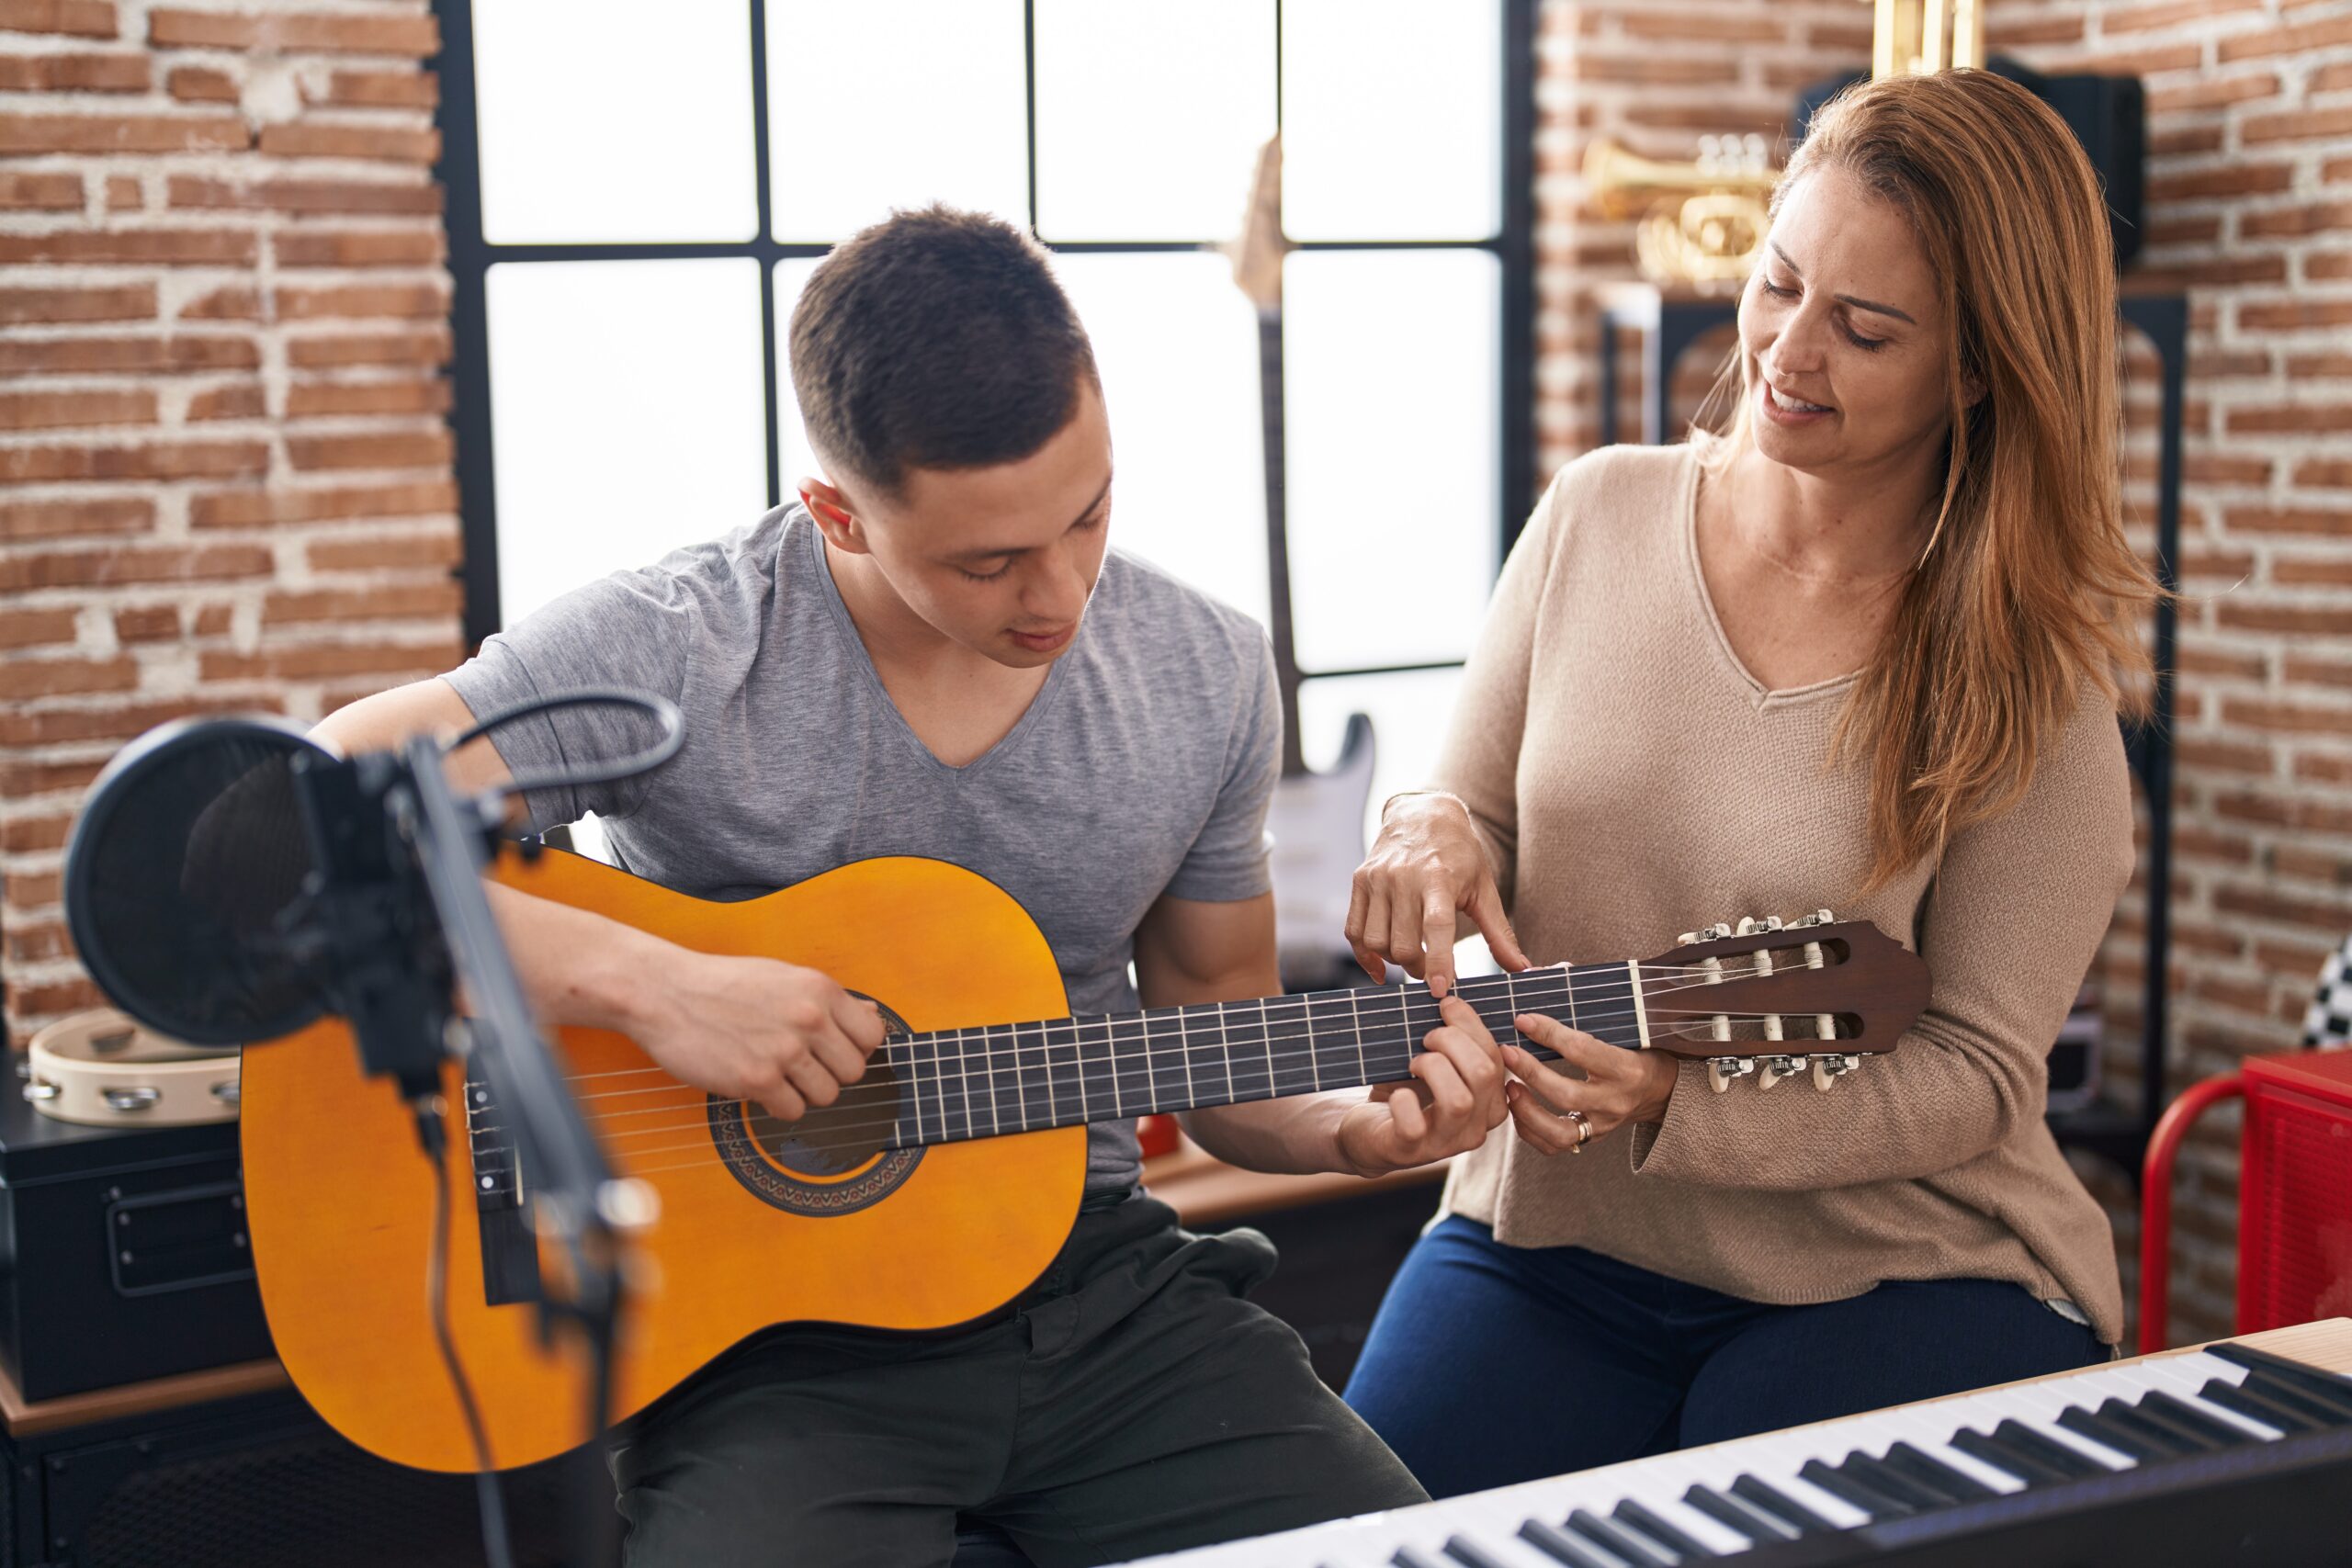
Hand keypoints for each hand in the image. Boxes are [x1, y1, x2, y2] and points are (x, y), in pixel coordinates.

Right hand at [625, 947, 885, 1122]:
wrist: (666, 993)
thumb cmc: (723, 985)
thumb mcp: (784, 977)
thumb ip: (828, 1000)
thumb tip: (873, 1016)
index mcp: (819, 989)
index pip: (872, 1035)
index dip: (855, 1047)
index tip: (834, 1050)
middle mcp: (808, 1018)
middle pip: (853, 1071)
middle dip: (831, 1073)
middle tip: (802, 1066)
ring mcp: (784, 1050)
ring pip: (827, 1096)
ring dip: (804, 1092)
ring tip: (777, 1074)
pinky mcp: (757, 1079)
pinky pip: (792, 1111)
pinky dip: (778, 1106)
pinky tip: (760, 1085)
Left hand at [1335, 994, 1509, 1176]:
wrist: (1366, 1130)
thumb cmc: (1405, 1090)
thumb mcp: (1434, 1063)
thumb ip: (1451, 1039)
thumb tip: (1451, 996)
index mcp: (1490, 1104)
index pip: (1497, 1058)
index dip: (1472, 1024)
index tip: (1446, 1003)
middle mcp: (1475, 1128)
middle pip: (1484, 1074)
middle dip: (1452, 1041)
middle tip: (1426, 1036)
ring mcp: (1444, 1145)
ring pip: (1459, 1100)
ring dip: (1432, 1066)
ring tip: (1413, 1062)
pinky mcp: (1409, 1152)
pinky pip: (1415, 1126)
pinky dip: (1403, 1102)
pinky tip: (1397, 1094)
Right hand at [1345, 791, 1530, 996]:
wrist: (1422, 814)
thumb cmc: (1459, 854)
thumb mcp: (1484, 888)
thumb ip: (1499, 932)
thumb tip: (1522, 970)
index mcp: (1439, 878)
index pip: (1436, 925)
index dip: (1438, 960)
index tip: (1441, 989)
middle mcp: (1403, 877)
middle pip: (1402, 942)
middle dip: (1418, 968)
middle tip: (1431, 972)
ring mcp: (1377, 879)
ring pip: (1375, 941)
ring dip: (1393, 962)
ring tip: (1410, 959)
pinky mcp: (1360, 881)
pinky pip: (1353, 931)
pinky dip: (1364, 956)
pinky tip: (1380, 967)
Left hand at [1500, 1012, 1678, 1154]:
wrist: (1663, 1091)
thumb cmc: (1638, 1048)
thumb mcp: (1625, 1023)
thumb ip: (1584, 1000)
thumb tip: (1542, 973)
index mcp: (1627, 1067)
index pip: (1583, 1050)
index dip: (1550, 1033)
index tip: (1522, 1018)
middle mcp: (1616, 1101)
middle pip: (1567, 1094)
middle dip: (1531, 1072)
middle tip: (1505, 1052)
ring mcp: (1604, 1125)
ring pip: (1560, 1132)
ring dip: (1527, 1111)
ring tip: (1508, 1088)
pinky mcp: (1592, 1139)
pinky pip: (1555, 1145)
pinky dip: (1530, 1130)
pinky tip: (1515, 1107)